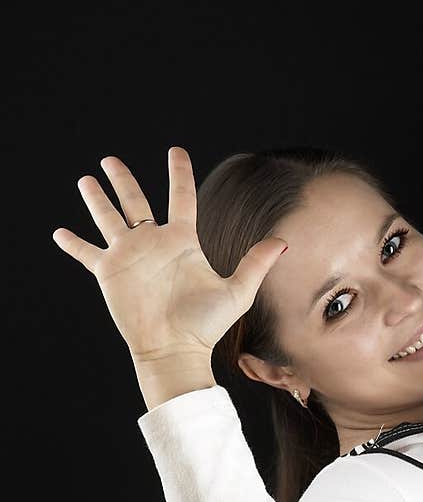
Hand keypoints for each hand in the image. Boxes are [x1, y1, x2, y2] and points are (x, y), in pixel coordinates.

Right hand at [51, 147, 288, 366]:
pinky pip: (86, 253)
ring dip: (96, 199)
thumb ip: (256, 263)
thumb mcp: (236, 291)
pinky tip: (59, 233)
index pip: (180, 197)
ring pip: (108, 218)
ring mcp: (130, 256)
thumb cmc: (206, 324)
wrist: (175, 350)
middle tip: (110, 160)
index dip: (178, 174)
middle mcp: (154, 243)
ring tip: (86, 180)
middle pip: (135, 201)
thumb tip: (283, 242)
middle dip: (122, 179)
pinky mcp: (109, 272)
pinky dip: (72, 243)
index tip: (175, 151)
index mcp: (182, 241)